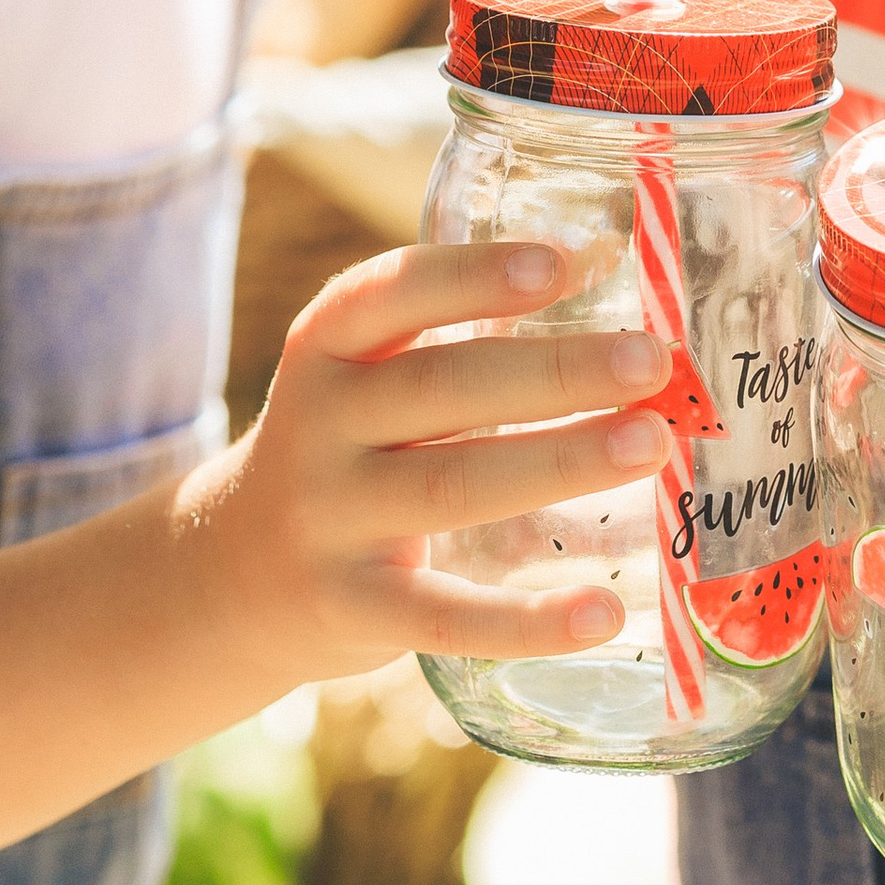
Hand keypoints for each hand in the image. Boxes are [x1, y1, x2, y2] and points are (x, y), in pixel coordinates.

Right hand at [199, 239, 672, 689]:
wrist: (231, 571)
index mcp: (326, 348)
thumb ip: (464, 338)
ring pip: (451, 485)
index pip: (390, 293)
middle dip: (553, 372)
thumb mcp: (368, 378)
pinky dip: (526, 620)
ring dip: (559, 462)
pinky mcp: (350, 607)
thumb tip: (611, 279)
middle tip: (651, 361)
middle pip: (440, 387)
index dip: (472, 276)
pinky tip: (603, 610)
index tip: (559, 265)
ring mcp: (328, 518)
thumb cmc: (347, 448)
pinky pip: (445, 615)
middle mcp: (318, 423)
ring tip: (653, 445)